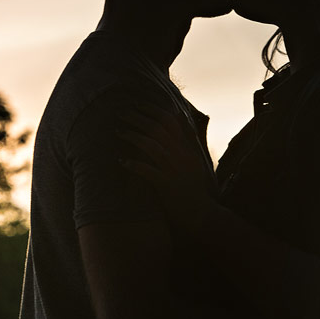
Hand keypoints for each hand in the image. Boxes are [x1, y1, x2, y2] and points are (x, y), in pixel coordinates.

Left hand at [118, 105, 214, 227]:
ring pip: (151, 146)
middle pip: (158, 129)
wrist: (201, 215)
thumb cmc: (193, 189)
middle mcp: (181, 155)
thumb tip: (179, 116)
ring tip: (118, 131)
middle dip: (138, 118)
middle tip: (122, 112)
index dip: (153, 110)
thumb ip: (186, 140)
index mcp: (186, 149)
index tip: (137, 103)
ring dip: (133, 136)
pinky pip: (147, 171)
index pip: (170, 121)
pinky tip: (121, 161)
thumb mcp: (193, 160)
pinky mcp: (166, 185)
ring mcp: (174, 170)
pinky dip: (133, 164)